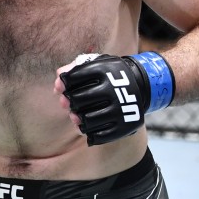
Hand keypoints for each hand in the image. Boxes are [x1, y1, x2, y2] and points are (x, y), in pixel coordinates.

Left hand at [55, 52, 174, 145]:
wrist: (141, 85)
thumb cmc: (109, 75)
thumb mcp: (95, 63)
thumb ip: (73, 68)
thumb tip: (57, 84)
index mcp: (104, 70)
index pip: (73, 77)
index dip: (64, 83)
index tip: (62, 88)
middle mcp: (114, 90)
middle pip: (78, 100)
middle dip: (69, 102)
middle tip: (67, 103)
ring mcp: (121, 109)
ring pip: (88, 119)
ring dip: (76, 119)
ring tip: (76, 116)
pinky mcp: (125, 126)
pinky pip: (100, 135)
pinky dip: (89, 133)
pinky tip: (87, 127)